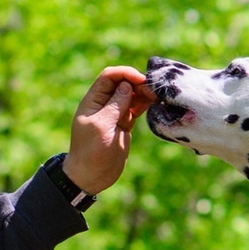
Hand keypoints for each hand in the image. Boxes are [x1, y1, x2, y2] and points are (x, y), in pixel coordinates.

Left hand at [62, 66, 152, 195]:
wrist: (91, 176)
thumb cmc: (91, 152)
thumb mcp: (102, 126)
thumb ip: (115, 105)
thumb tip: (127, 85)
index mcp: (93, 101)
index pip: (109, 77)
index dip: (125, 73)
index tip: (141, 79)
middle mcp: (103, 104)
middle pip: (122, 83)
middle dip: (137, 82)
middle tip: (154, 90)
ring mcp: (114, 114)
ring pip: (131, 95)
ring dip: (143, 92)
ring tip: (157, 96)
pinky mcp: (124, 124)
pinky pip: (135, 108)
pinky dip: (145, 103)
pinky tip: (155, 102)